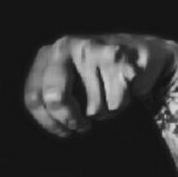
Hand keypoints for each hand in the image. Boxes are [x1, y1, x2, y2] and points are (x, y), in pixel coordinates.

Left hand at [24, 33, 177, 138]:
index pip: (33, 98)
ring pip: (91, 106)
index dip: (49, 123)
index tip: (64, 130)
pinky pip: (114, 102)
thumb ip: (53, 101)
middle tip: (83, 125)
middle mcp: (65, 46)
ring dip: (103, 112)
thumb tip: (50, 120)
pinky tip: (124, 88)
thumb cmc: (101, 79)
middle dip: (71, 120)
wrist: (144, 57)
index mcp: (48, 54)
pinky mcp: (118, 57)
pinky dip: (121, 104)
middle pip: (55, 98)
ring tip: (109, 93)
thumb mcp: (70, 88)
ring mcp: (91, 49)